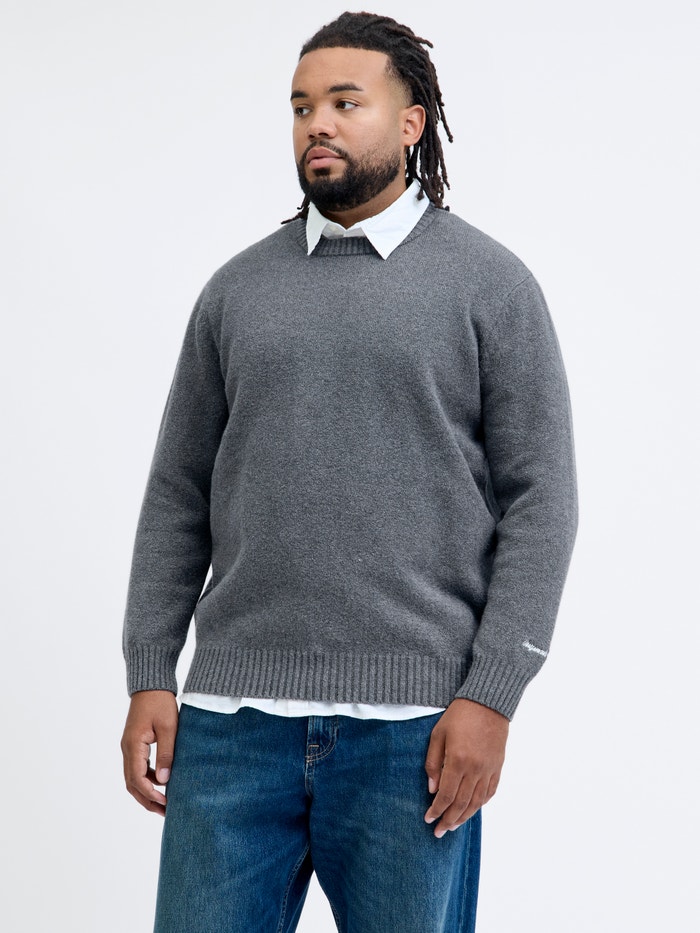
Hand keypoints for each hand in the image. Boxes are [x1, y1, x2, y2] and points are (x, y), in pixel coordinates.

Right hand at [121, 689, 178, 815]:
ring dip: (146, 792)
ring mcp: (129, 747)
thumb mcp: (168, 727)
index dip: (150, 794)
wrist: (151, 685)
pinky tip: (162, 783)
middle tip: (165, 812)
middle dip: (147, 800)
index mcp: (133, 745)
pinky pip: (137, 768)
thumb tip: (165, 780)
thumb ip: (166, 753)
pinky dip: (147, 779)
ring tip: (164, 803)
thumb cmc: (160, 702)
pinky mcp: (134, 744)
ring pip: (133, 777)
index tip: (165, 803)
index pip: (137, 778)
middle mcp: (127, 749)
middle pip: (132, 783)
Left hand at [424, 698, 508, 837]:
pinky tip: (471, 809)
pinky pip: (489, 792)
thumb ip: (433, 763)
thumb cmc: (459, 715)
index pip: (445, 795)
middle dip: (448, 820)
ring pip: (476, 802)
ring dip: (464, 817)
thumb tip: (431, 789)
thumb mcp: (438, 734)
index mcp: (458, 761)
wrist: (488, 702)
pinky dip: (480, 804)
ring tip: (453, 826)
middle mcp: (475, 769)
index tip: (428, 819)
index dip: (436, 810)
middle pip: (461, 803)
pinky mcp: (498, 767)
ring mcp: (489, 769)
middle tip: (439, 832)